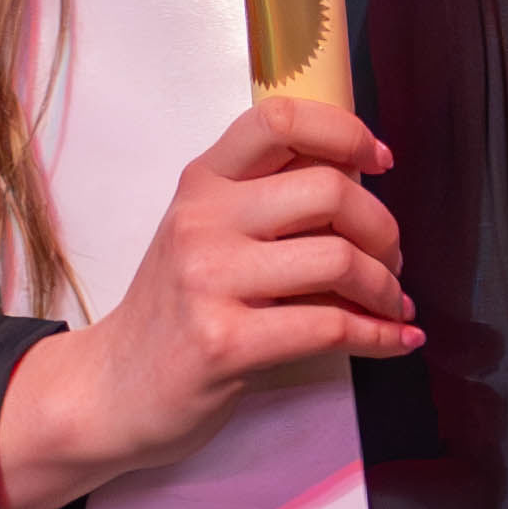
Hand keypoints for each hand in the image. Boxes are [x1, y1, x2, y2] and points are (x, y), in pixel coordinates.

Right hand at [0, 93, 414, 508]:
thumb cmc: (174, 313)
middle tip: (390, 260)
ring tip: (389, 303)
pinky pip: (331, 327)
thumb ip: (265, 203)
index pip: (280, 120)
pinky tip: (396, 338)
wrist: (111, 389)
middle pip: (329, 190)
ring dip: (384, 286)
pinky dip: (380, 334)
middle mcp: (202, 221)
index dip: (345, 132)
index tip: (379, 162)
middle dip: (383, 228)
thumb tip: (362, 188)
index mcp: (202, 183)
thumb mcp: (204, 237)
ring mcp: (209, 281)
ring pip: (339, 259)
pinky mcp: (226, 342)